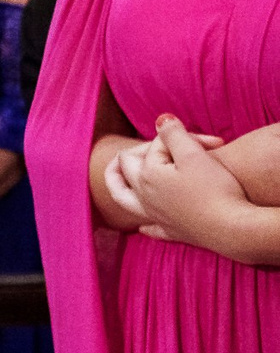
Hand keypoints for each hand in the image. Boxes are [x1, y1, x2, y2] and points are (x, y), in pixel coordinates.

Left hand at [101, 121, 229, 228]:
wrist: (233, 228)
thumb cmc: (214, 189)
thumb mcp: (194, 155)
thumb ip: (173, 135)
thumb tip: (161, 120)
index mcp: (146, 176)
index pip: (153, 147)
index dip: (177, 138)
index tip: (203, 141)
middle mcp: (144, 197)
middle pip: (125, 169)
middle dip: (138, 153)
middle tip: (150, 145)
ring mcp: (156, 217)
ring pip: (124, 199)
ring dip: (120, 185)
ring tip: (119, 177)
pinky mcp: (174, 232)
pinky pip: (151, 228)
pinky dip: (145, 224)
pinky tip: (143, 227)